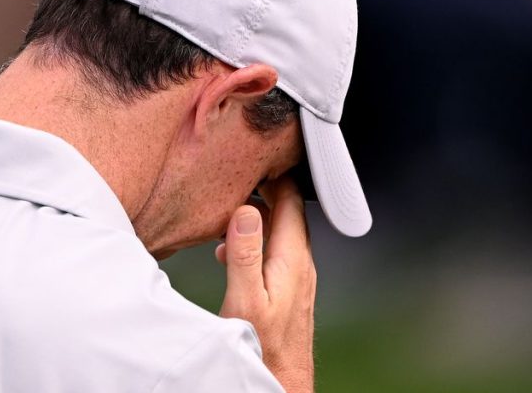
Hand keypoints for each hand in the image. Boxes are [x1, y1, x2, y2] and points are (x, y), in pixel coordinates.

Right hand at [215, 177, 315, 392]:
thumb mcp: (245, 297)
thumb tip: (246, 210)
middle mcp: (301, 266)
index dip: (274, 176)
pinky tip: (233, 251)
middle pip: (288, 214)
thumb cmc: (262, 349)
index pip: (291, 202)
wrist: (280, 382)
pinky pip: (276, 252)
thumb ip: (246, 252)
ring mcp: (298, 279)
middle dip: (265, 191)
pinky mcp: (290, 291)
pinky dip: (256, 241)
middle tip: (238, 177)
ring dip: (258, 217)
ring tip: (230, 211)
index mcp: (292, 260)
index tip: (254, 160)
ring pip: (281, 232)